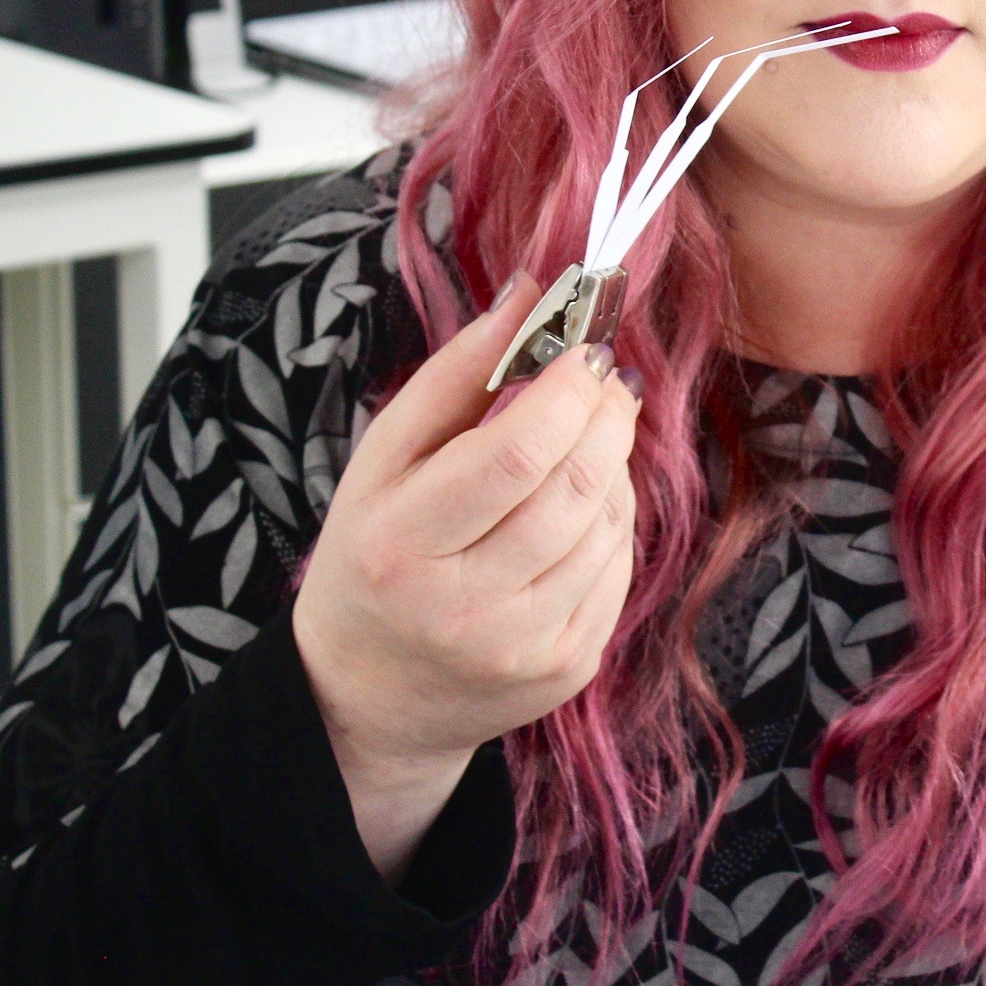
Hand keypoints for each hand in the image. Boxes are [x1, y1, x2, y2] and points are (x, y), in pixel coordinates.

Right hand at [292, 276, 641, 882]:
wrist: (365, 694)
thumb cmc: (375, 553)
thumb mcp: (385, 458)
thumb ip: (458, 372)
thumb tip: (532, 291)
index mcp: (402, 545)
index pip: (515, 456)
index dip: (569, 393)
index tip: (588, 350)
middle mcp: (462, 608)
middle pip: (575, 491)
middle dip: (606, 419)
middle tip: (609, 380)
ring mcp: (521, 647)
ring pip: (610, 526)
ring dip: (614, 466)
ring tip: (587, 440)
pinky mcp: (565, 670)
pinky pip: (620, 570)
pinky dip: (615, 522)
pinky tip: (584, 505)